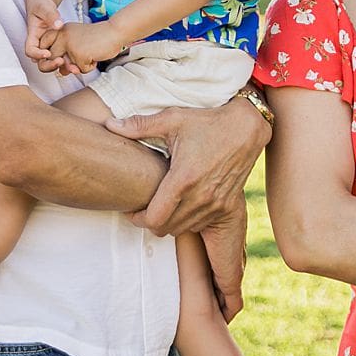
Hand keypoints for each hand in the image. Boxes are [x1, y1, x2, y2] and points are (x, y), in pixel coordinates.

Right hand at [25, 0, 63, 65]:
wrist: (44, 4)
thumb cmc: (42, 5)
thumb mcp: (45, 7)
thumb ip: (51, 15)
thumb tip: (58, 25)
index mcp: (33, 35)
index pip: (30, 50)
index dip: (37, 54)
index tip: (48, 53)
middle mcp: (39, 43)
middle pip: (39, 61)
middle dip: (48, 65)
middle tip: (61, 61)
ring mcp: (47, 46)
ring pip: (48, 62)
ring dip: (57, 65)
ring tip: (69, 64)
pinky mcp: (55, 46)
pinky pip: (58, 57)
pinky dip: (64, 61)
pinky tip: (74, 61)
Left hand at [49, 19, 120, 74]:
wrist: (115, 31)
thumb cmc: (99, 38)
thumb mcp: (77, 43)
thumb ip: (66, 55)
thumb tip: (60, 72)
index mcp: (60, 31)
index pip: (43, 46)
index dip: (50, 56)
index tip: (62, 57)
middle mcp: (62, 36)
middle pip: (48, 61)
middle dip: (62, 67)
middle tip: (76, 63)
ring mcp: (69, 45)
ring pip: (64, 68)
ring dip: (78, 67)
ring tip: (89, 55)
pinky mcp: (79, 54)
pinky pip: (81, 70)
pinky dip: (90, 67)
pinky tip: (96, 56)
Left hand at [107, 98, 269, 319]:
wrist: (245, 128)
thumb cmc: (206, 122)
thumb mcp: (172, 118)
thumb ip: (139, 126)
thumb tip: (109, 124)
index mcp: (183, 179)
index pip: (154, 219)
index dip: (138, 218)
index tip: (130, 212)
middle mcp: (201, 198)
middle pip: (165, 230)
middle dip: (151, 223)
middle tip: (141, 213)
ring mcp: (217, 207)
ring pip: (183, 233)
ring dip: (170, 227)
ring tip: (160, 215)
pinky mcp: (229, 211)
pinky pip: (208, 237)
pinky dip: (194, 234)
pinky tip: (191, 234)